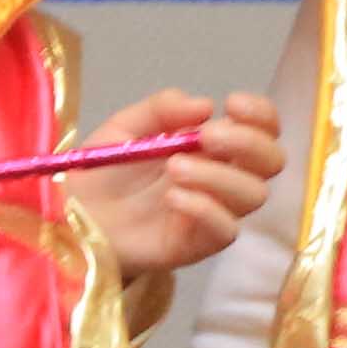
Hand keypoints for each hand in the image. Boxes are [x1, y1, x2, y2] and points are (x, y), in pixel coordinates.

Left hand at [85, 89, 283, 283]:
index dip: (260, 114)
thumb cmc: (106, 172)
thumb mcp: (124, 128)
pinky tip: (173, 198)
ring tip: (174, 168)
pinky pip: (227, 230)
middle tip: (205, 137)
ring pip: (254, 195)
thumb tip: (205, 104)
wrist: (75, 216)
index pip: (263, 128)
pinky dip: (206, 209)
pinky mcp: (199, 243)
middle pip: (271, 161)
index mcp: (213, 146)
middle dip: (247, 142)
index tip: (232, 103)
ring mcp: (214, 212)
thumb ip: (160, 109)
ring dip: (220, 175)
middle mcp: (223, 178)